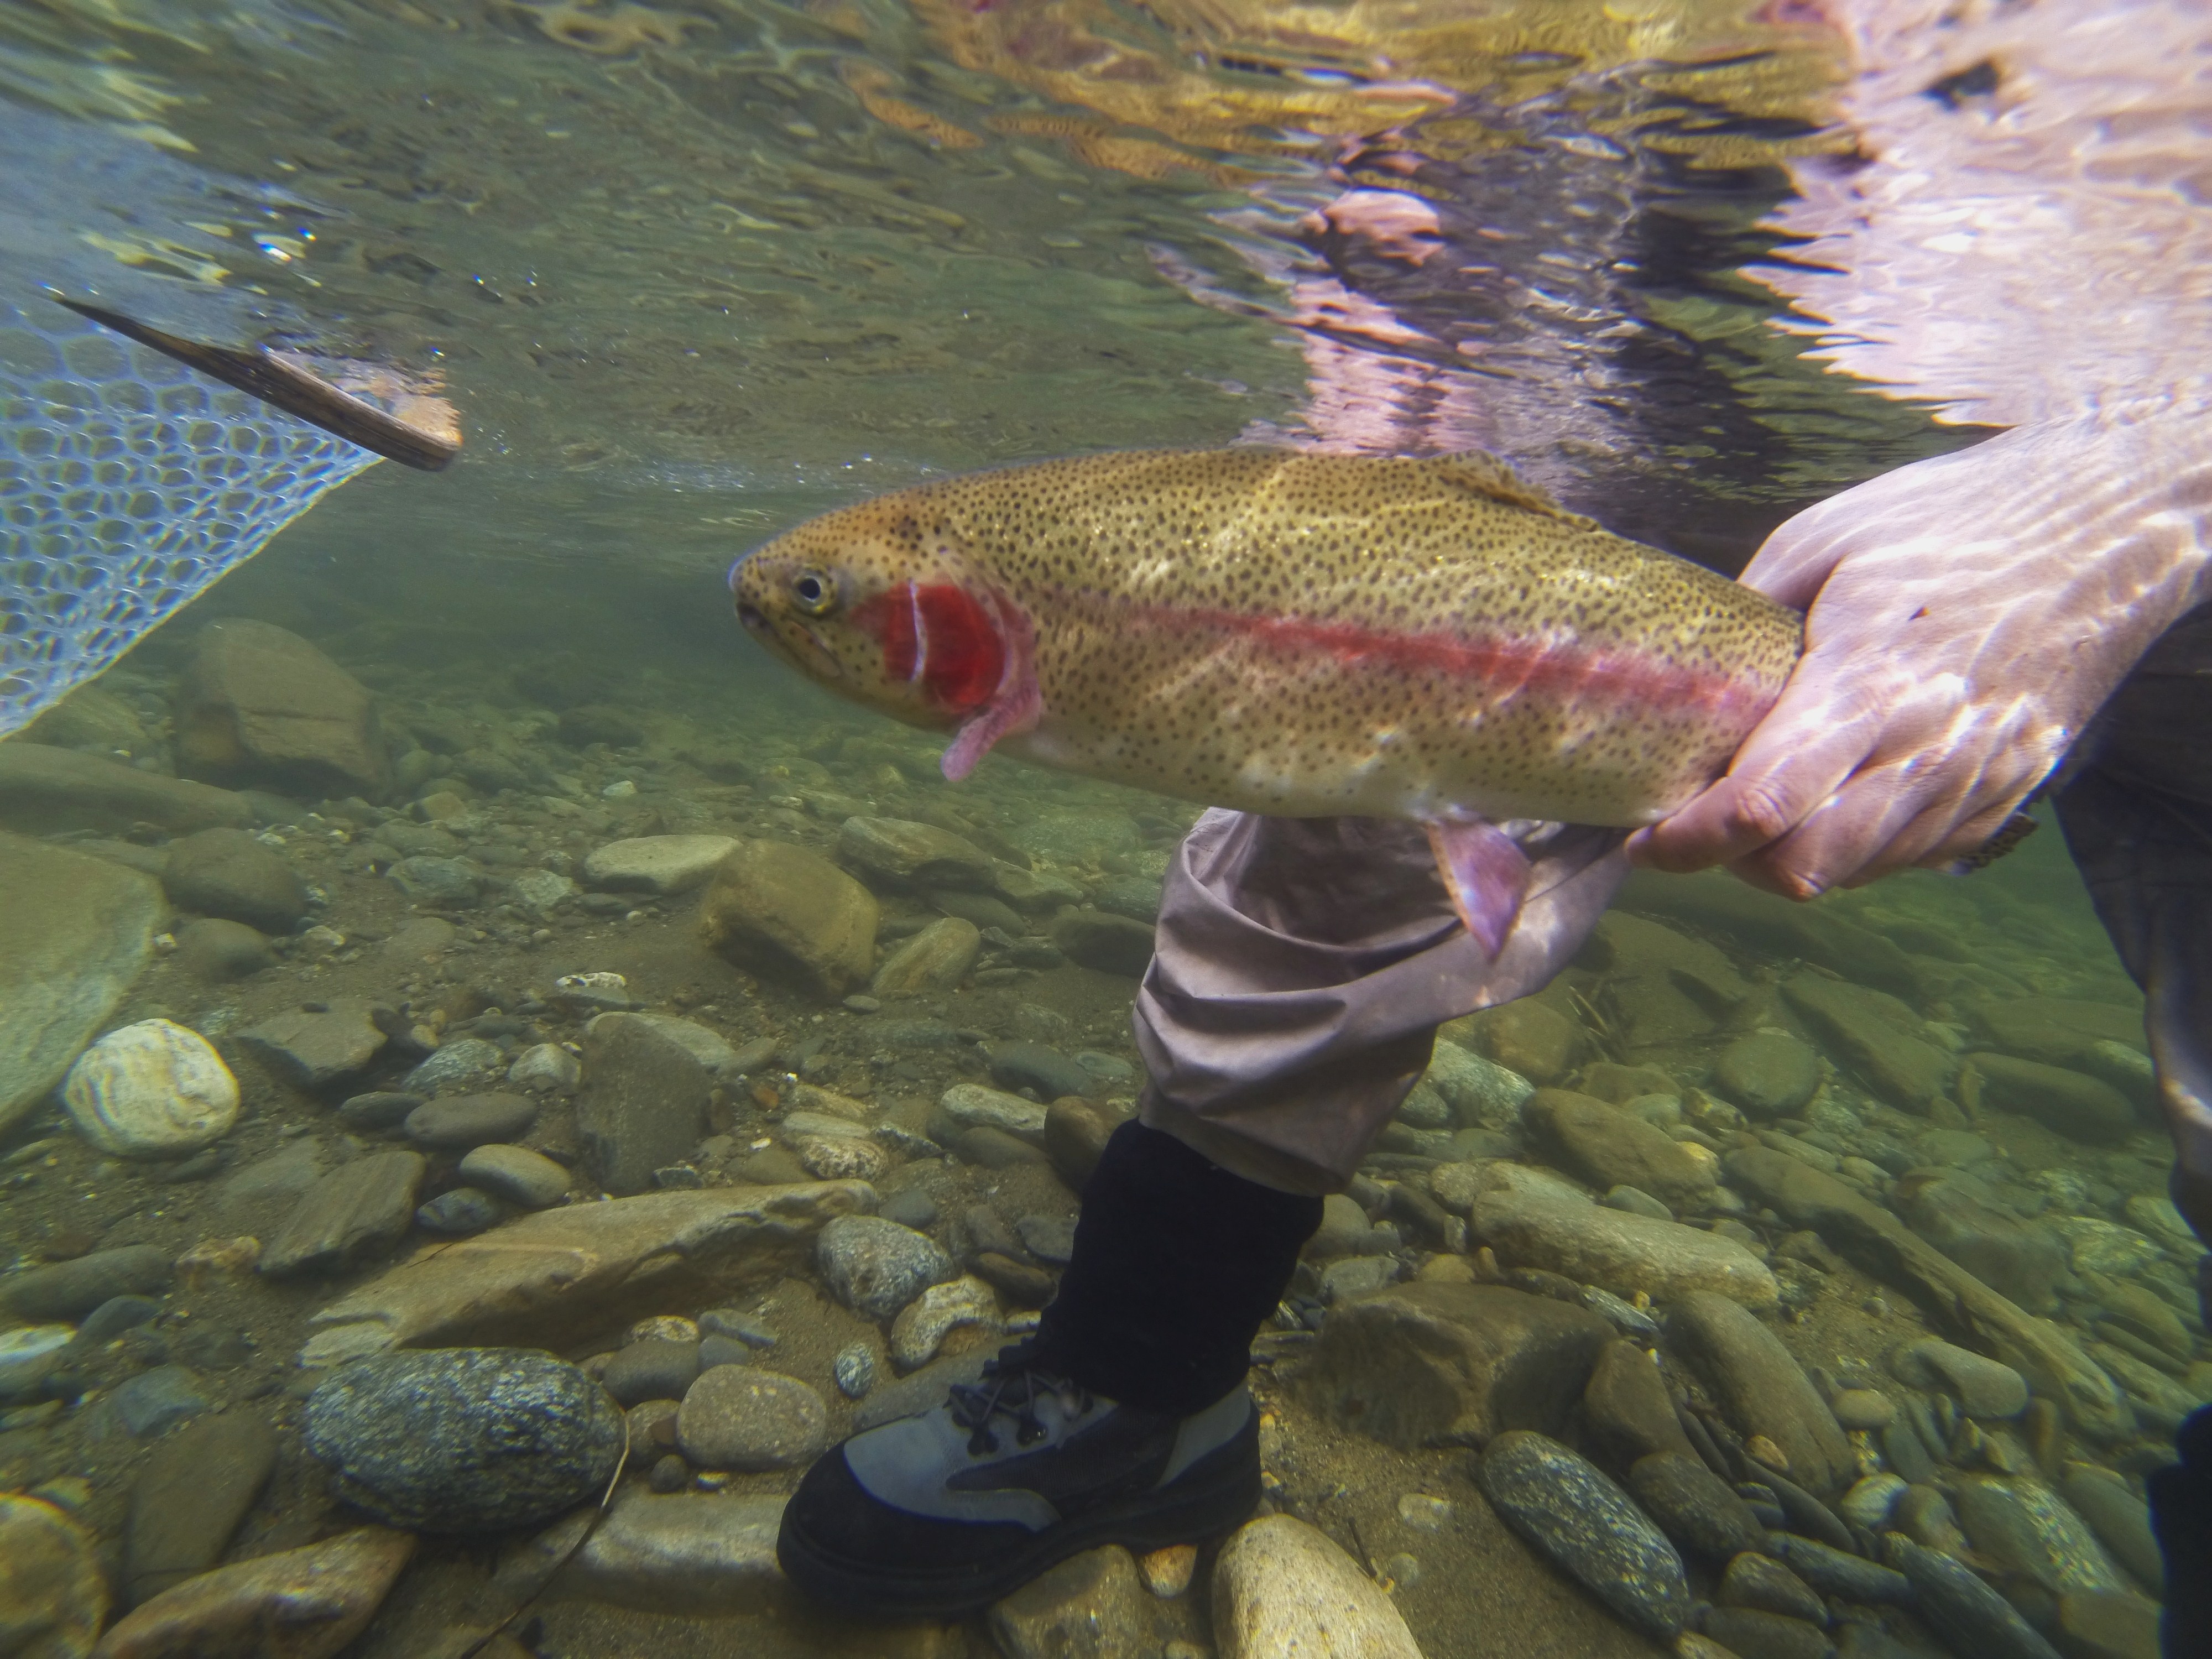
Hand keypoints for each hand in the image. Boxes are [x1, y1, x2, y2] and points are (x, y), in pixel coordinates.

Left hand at [1626, 413, 2211, 897]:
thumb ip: (1748, 621)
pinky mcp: (2009, 794)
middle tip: (1696, 826)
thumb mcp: (1823, 539)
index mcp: (1871, 678)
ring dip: (1793, 857)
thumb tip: (1683, 680)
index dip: (1689, 841)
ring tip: (1763, 806)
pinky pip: (1911, 858)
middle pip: (1806, 865)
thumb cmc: (1950, 518)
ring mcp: (1978, 779)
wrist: (2110, 526)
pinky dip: (1857, 847)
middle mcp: (1931, 746)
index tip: (1646, 837)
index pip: (1763, 805)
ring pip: (1857, 872)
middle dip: (1733, 862)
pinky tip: (1838, 794)